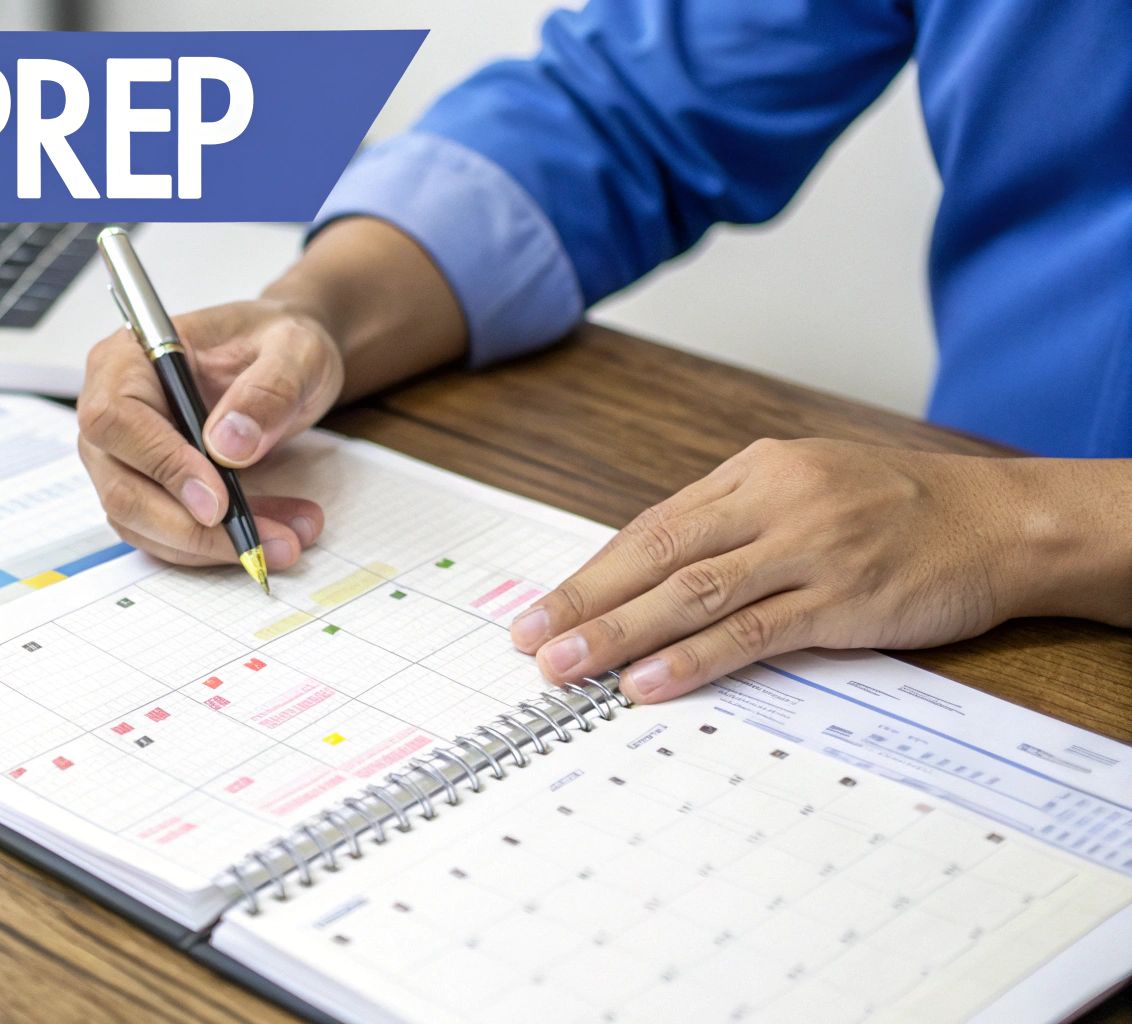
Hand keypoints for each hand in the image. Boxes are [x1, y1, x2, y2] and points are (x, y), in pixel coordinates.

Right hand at [76, 298, 344, 569]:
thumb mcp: (295, 350)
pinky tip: (266, 536)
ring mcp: (122, 455)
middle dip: (190, 527)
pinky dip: (212, 547)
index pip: (117, 419)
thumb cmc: (279, 342)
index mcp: (127, 358)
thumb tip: (227, 445)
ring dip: (209, 546)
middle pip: (121, 485)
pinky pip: (163, 534)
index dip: (162, 465)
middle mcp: (110, 408)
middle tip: (260, 542)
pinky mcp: (146, 488)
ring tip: (284, 542)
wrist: (286, 362)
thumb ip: (268, 390)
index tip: (218, 501)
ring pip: (141, 521)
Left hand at [510, 438, 1116, 702]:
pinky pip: (751, 633)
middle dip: (583, 601)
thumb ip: (733, 521)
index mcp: (754, 469)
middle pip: (656, 554)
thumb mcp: (806, 485)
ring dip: (619, 633)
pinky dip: (692, 658)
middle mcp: (773, 501)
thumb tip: (651, 572)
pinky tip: (648, 681)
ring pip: (692, 593)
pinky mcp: (842, 600)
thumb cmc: (897, 506)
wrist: (1001, 521)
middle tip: (529, 640)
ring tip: (566, 666)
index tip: (541, 609)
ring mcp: (807, 549)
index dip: (591, 572)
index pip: (652, 526)